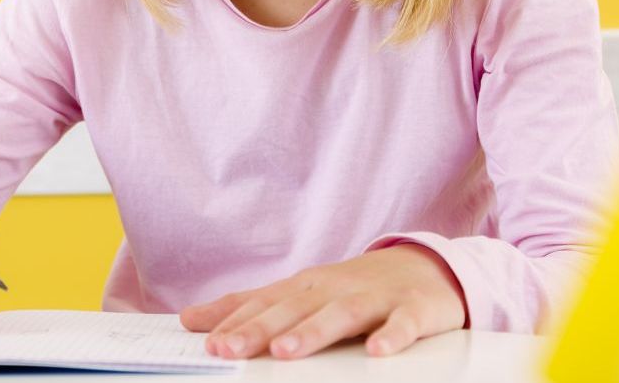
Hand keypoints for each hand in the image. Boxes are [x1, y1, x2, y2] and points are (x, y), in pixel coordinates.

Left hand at [179, 244, 467, 359]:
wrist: (426, 266)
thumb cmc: (354, 288)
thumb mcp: (301, 295)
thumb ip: (251, 308)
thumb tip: (193, 321)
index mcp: (306, 287)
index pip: (265, 302)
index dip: (235, 320)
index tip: (205, 340)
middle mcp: (335, 288)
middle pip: (294, 308)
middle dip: (260, 328)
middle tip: (230, 348)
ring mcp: (376, 296)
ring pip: (342, 314)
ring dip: (313, 332)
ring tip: (286, 352)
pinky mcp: (415, 308)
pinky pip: (405, 323)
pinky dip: (392, 335)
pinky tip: (377, 352)